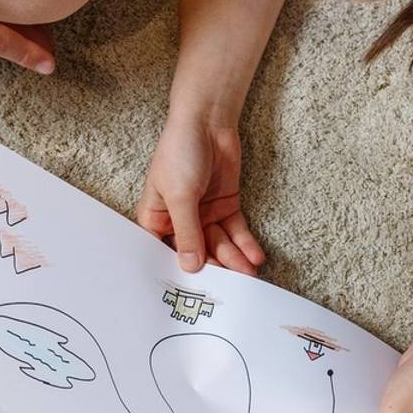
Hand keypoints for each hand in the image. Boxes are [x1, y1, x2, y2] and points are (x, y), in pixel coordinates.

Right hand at [136, 108, 263, 274]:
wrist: (207, 121)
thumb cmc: (180, 150)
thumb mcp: (180, 194)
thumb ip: (187, 232)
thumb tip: (190, 266)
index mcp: (156, 218)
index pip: (165, 252)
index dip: (178, 270)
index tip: (193, 291)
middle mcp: (179, 220)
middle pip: (197, 252)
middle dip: (215, 267)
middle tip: (230, 286)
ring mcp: (204, 214)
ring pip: (219, 244)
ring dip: (234, 259)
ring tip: (248, 273)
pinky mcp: (225, 207)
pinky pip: (236, 232)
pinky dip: (246, 244)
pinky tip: (255, 257)